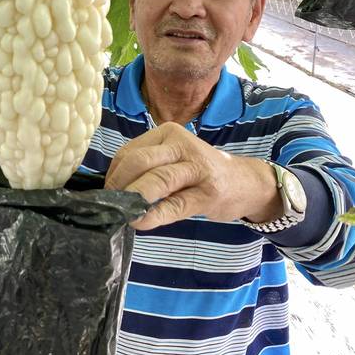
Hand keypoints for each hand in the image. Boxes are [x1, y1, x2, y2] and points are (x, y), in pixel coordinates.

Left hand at [105, 122, 281, 230]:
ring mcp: (197, 168)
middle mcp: (182, 144)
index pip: (129, 151)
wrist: (244, 181)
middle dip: (119, 185)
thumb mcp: (172, 158)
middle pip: (139, 161)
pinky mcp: (207, 193)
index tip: (109, 192)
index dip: (113, 174)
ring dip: (133, 198)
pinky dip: (153, 215)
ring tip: (122, 212)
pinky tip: (141, 222)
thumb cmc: (198, 170)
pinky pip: (174, 205)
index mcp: (167, 133)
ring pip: (156, 180)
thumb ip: (145, 166)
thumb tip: (110, 187)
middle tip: (111, 204)